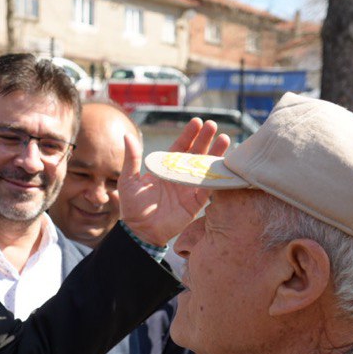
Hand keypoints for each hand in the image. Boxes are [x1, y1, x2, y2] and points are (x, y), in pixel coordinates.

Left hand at [119, 119, 229, 246]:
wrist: (140, 231)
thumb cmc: (132, 206)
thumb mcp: (129, 180)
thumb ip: (132, 158)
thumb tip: (127, 135)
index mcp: (165, 168)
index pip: (179, 147)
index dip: (189, 135)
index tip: (197, 122)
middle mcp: (179, 175)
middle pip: (195, 153)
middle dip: (205, 140)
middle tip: (213, 125)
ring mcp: (189, 188)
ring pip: (204, 168)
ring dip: (215, 154)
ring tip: (224, 139)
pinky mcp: (195, 203)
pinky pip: (209, 188)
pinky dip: (217, 177)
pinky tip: (225, 165)